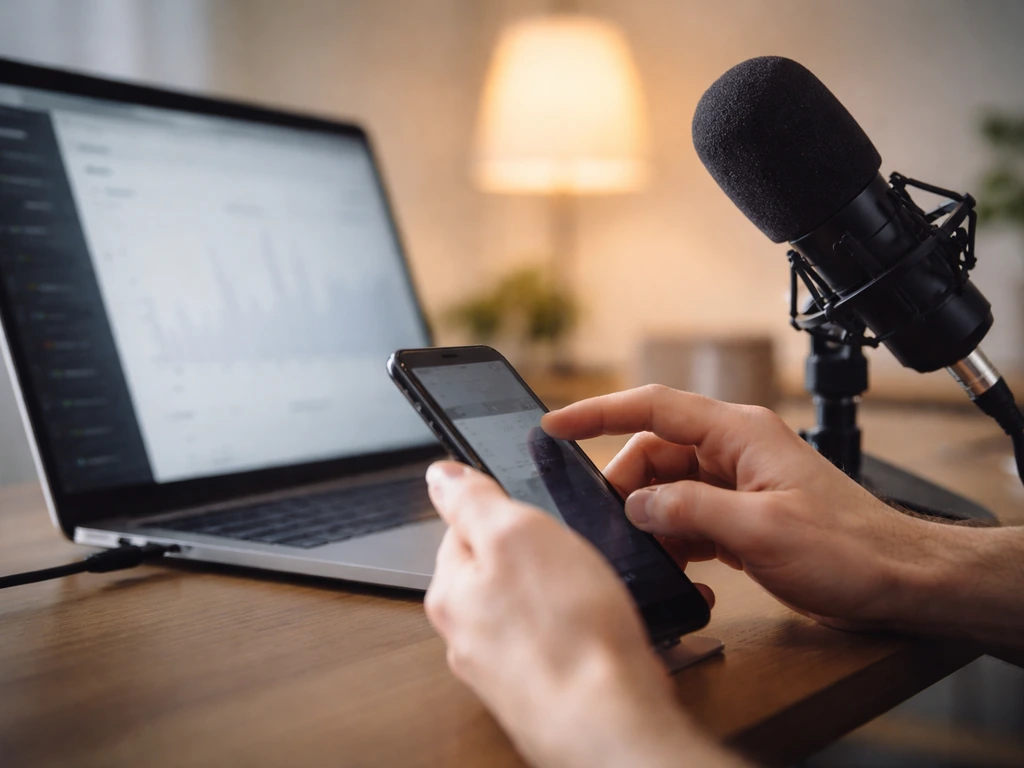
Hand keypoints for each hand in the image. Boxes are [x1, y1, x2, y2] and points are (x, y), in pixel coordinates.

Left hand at [424, 461, 726, 767]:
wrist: (609, 724)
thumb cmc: (568, 632)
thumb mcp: (518, 534)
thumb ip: (472, 501)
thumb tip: (439, 474)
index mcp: (450, 591)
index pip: (462, 527)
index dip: (506, 512)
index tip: (538, 516)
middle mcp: (466, 634)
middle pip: (497, 568)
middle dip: (536, 556)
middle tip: (572, 557)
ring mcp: (502, 668)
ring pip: (529, 607)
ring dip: (560, 595)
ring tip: (591, 596)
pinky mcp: (539, 690)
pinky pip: (554, 642)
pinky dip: (576, 631)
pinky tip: (599, 631)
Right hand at [542, 385, 966, 632]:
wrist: (898, 582)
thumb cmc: (849, 549)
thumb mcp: (761, 530)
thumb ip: (690, 511)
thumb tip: (637, 505)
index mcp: (738, 433)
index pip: (652, 408)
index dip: (597, 413)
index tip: (554, 425)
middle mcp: (733, 450)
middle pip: (654, 453)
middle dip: (626, 488)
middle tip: (611, 526)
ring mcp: (737, 483)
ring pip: (668, 489)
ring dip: (651, 521)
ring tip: (647, 555)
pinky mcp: (742, 516)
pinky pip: (688, 518)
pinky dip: (674, 542)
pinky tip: (678, 571)